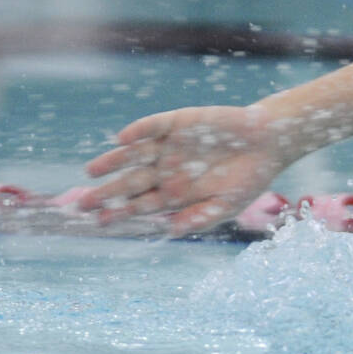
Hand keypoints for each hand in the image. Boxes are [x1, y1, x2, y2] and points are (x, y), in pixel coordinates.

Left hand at [81, 104, 288, 234]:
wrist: (269, 142)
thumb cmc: (250, 178)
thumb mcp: (227, 206)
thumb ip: (199, 218)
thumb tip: (169, 231)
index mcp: (176, 192)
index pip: (142, 204)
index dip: (121, 213)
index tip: (101, 222)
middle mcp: (168, 169)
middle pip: (130, 182)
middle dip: (108, 192)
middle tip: (83, 203)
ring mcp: (171, 145)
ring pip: (134, 154)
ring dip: (113, 161)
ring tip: (91, 171)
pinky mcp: (179, 122)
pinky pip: (153, 126)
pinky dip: (138, 131)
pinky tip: (121, 139)